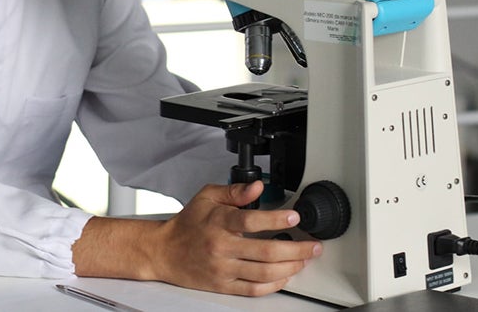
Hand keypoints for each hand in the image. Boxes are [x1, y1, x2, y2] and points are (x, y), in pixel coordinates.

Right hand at [72, 181, 321, 296]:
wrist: (164, 251)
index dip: (276, 218)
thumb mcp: (207, 197)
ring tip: (304, 260)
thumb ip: (235, 191)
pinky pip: (254, 289)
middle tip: (313, 245)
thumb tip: (257, 188)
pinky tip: (285, 276)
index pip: (251, 220)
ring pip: (264, 273)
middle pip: (266, 251)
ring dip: (290, 267)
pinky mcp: (223, 285)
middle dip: (296, 249)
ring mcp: (223, 269)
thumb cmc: (188, 223)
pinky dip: (274, 285)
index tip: (294, 216)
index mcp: (218, 221)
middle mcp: (222, 246)